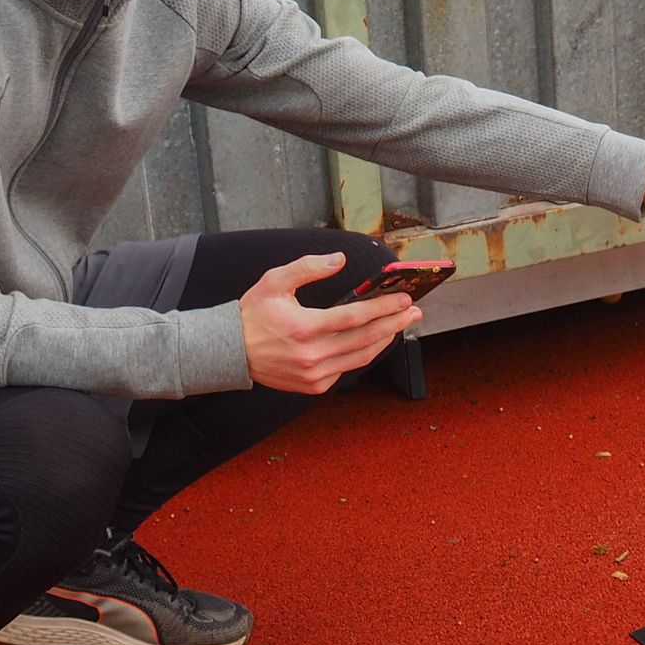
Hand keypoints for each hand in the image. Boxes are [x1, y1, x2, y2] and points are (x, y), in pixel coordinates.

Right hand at [240, 253, 420, 393]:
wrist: (231, 352)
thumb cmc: (253, 315)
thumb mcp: (274, 282)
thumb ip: (308, 267)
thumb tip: (340, 259)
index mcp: (304, 328)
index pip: (355, 317)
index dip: (383, 308)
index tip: (404, 299)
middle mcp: (312, 355)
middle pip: (366, 339)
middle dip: (395, 323)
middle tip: (414, 312)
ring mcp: (314, 374)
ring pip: (362, 357)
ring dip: (386, 339)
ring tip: (402, 324)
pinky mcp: (314, 385)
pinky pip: (348, 369)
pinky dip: (364, 354)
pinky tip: (375, 340)